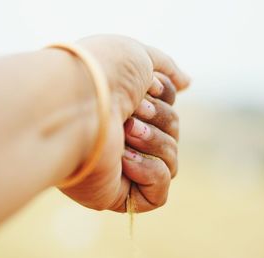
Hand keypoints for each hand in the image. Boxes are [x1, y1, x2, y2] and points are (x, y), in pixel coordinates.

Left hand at [59, 35, 189, 212]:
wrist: (77, 101)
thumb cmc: (104, 74)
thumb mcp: (140, 57)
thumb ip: (166, 69)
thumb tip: (186, 83)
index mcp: (125, 109)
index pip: (167, 109)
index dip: (165, 97)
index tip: (149, 87)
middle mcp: (124, 138)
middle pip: (173, 134)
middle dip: (160, 119)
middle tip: (132, 112)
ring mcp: (122, 167)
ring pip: (171, 162)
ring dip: (154, 142)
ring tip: (126, 133)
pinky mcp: (120, 193)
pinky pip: (159, 193)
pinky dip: (151, 171)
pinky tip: (124, 160)